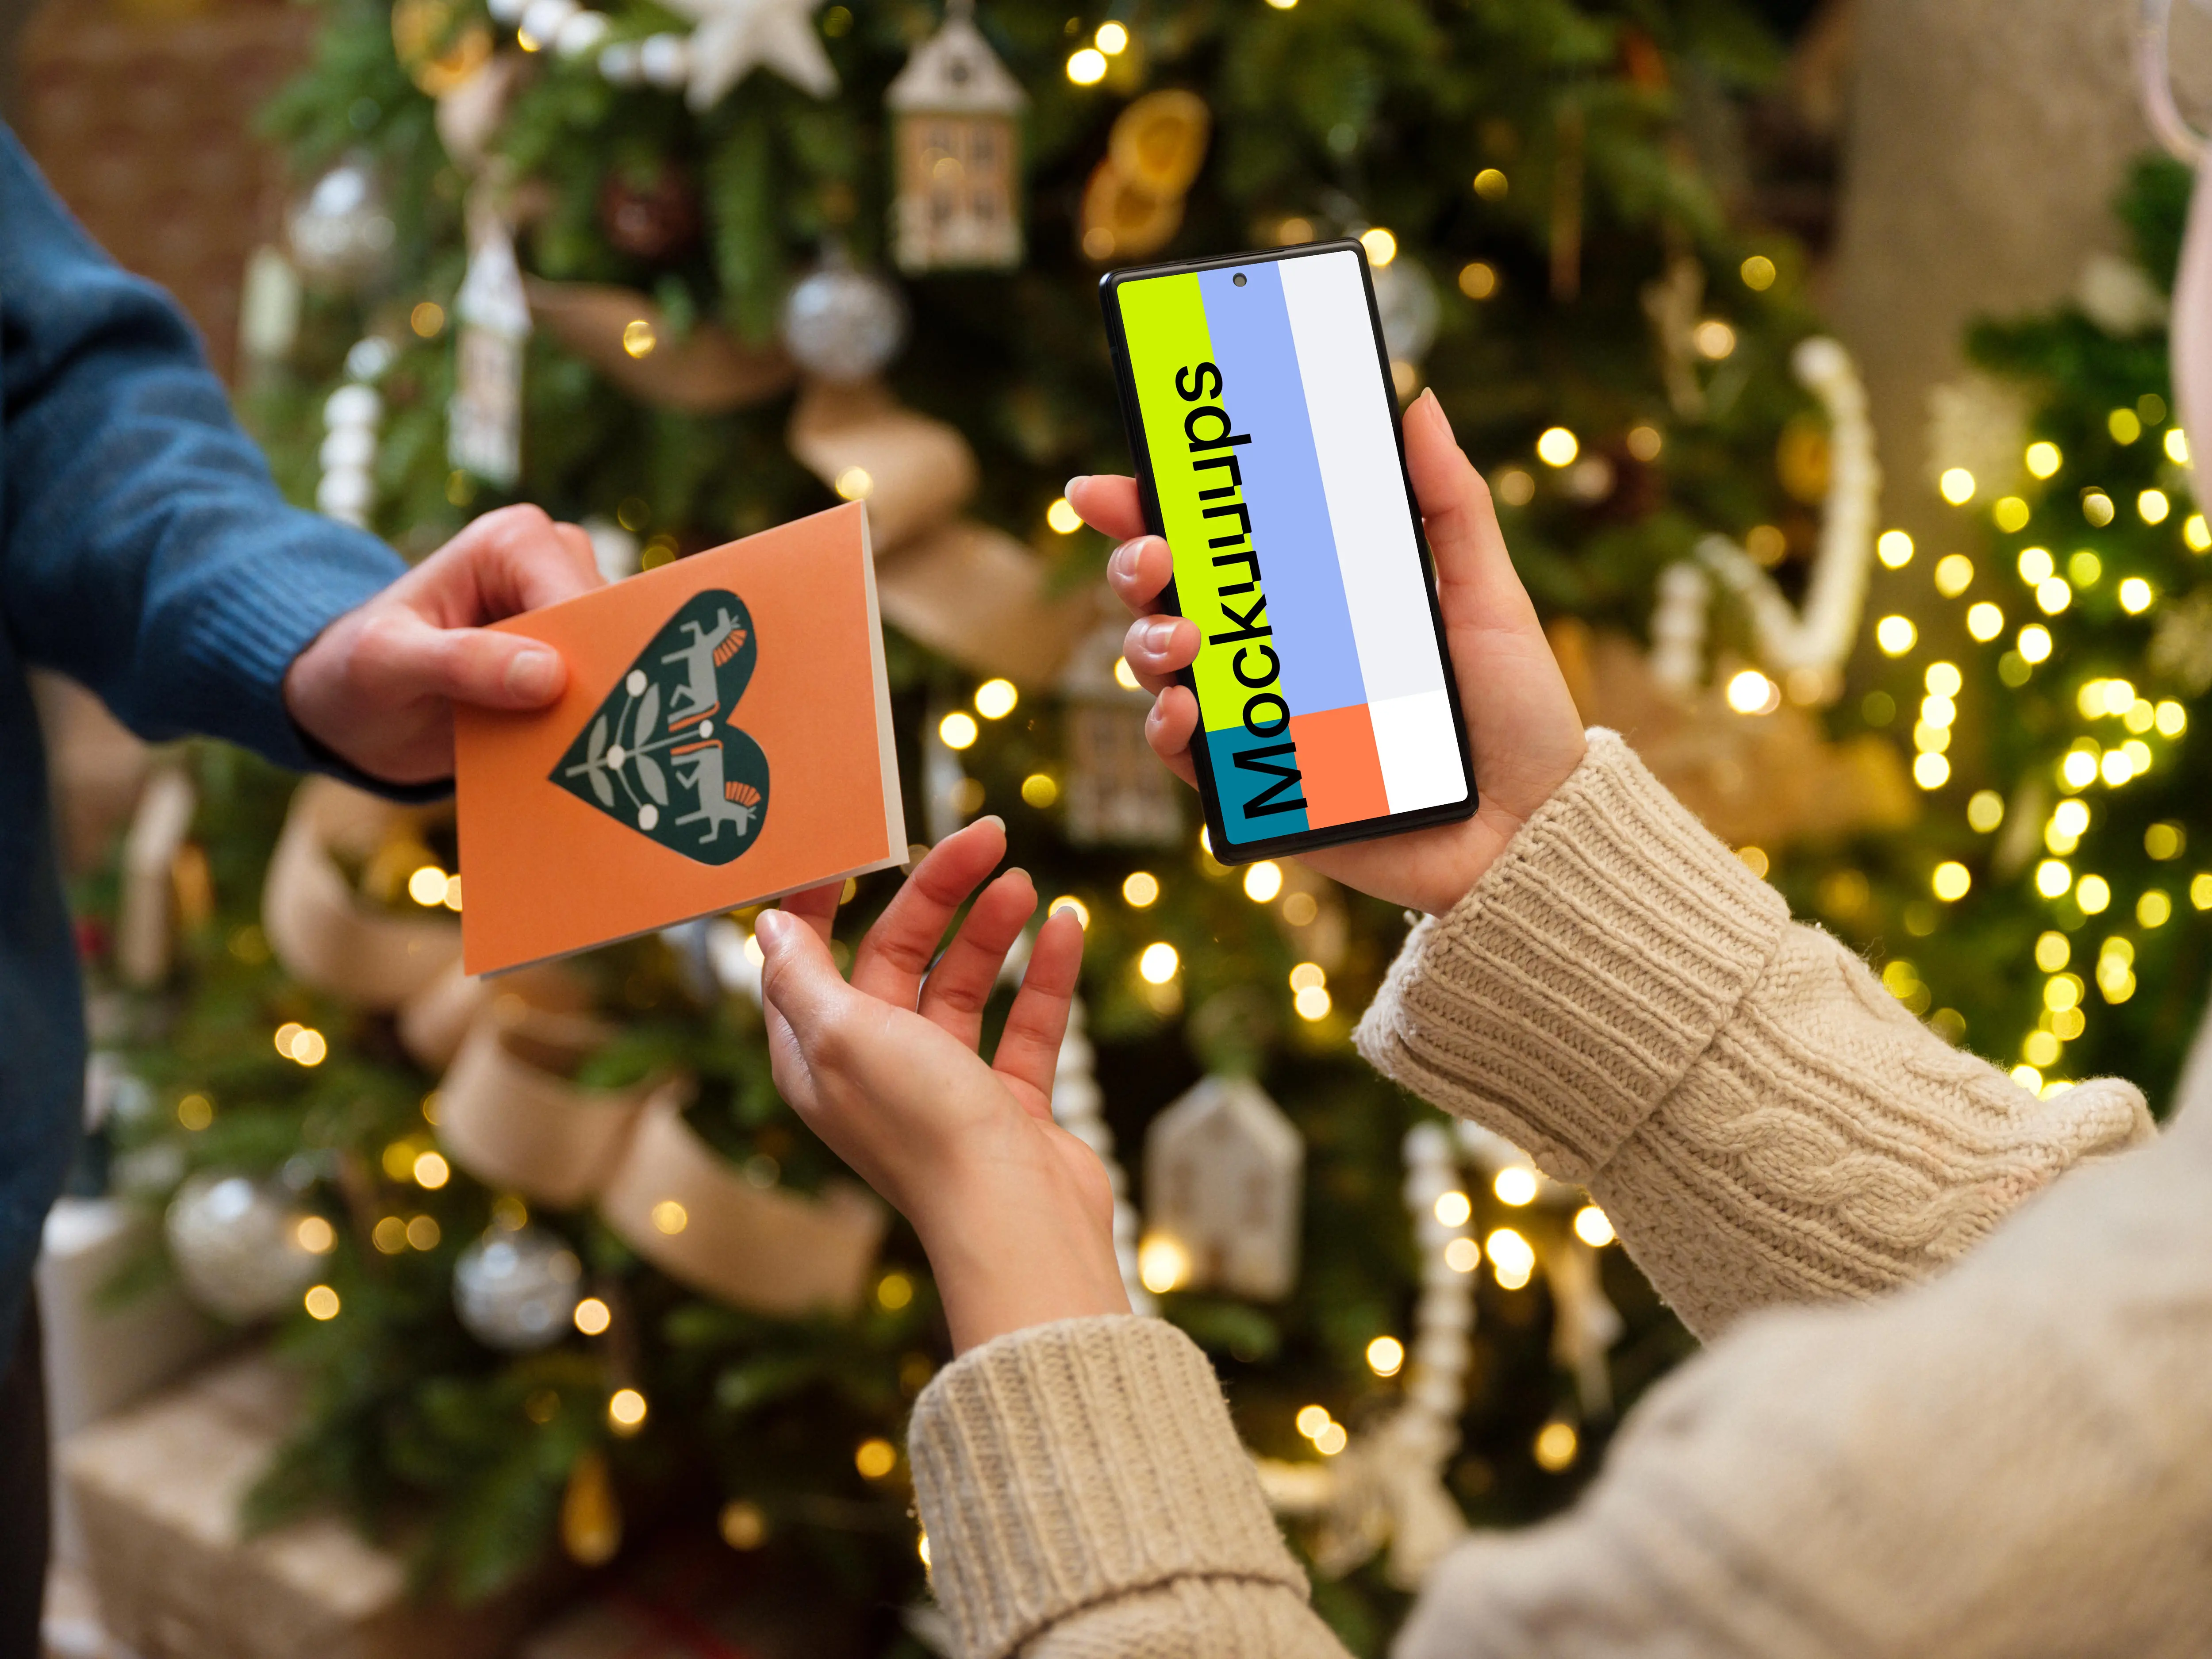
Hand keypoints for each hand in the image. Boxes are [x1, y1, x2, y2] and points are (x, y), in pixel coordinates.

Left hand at [283, 506, 603, 784]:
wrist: (351, 709)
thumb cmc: (353, 671)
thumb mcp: (386, 665)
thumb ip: (459, 663)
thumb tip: (549, 676)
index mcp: (514, 542)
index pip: (579, 599)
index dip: (589, 659)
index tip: (585, 721)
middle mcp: (553, 566)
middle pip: (613, 631)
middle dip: (601, 688)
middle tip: (586, 747)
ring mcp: (568, 617)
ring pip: (620, 666)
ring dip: (599, 715)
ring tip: (574, 757)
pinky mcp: (574, 662)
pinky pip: (607, 694)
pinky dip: (591, 730)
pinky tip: (573, 760)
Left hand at [753, 818, 1130, 1352]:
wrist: (1015, 1219)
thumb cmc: (923, 1127)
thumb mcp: (844, 1033)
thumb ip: (803, 975)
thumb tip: (770, 923)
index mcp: (817, 1056)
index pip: (809, 956)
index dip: (828, 895)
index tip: (861, 841)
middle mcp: (875, 1069)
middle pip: (899, 957)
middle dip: (938, 895)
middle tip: (985, 839)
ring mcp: (944, 1086)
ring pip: (964, 984)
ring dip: (991, 929)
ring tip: (1021, 882)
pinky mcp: (1006, 1103)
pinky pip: (1024, 1024)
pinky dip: (1044, 975)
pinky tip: (1067, 927)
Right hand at [1067, 388, 1586, 915]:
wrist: (1532, 827)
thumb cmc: (1514, 712)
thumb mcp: (1487, 595)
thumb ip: (1449, 503)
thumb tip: (1418, 404)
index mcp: (1315, 597)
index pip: (1218, 541)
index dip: (1153, 508)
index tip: (1114, 483)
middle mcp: (1275, 654)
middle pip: (1170, 596)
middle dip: (1137, 566)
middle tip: (1153, 555)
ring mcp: (1261, 721)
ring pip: (1162, 671)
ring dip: (1146, 643)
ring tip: (1181, 640)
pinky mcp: (1263, 791)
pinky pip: (1190, 759)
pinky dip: (1168, 731)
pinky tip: (1179, 712)